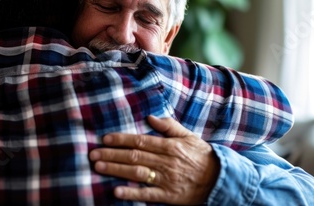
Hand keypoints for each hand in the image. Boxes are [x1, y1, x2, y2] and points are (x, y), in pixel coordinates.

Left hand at [89, 115, 219, 204]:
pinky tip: (116, 191)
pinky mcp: (168, 196)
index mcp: (170, 146)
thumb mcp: (189, 136)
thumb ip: (169, 126)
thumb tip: (150, 116)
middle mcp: (166, 161)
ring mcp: (166, 179)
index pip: (141, 140)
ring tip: (99, 167)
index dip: (121, 139)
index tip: (105, 139)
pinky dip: (132, 193)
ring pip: (137, 173)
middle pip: (134, 156)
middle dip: (112, 154)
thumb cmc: (202, 155)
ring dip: (116, 170)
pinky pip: (147, 195)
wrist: (220, 178)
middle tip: (93, 154)